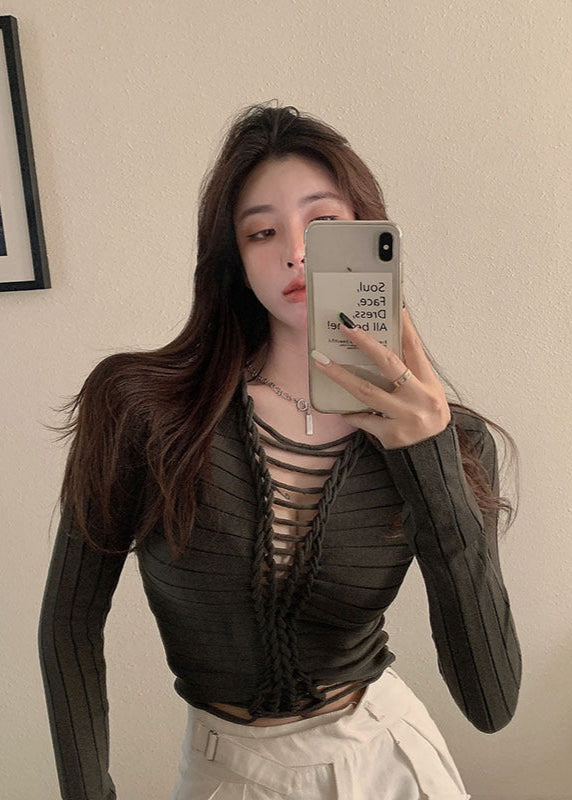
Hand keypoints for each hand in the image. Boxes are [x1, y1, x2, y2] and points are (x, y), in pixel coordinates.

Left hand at [310, 308, 450, 448]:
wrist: (432, 457)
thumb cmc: (426, 419)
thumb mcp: (428, 393)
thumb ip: (410, 373)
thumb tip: (381, 346)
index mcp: (430, 383)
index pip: (415, 348)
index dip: (404, 326)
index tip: (392, 306)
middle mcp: (419, 397)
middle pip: (389, 363)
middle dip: (364, 343)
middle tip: (345, 325)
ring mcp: (405, 416)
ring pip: (367, 391)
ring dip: (340, 374)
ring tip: (320, 360)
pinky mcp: (392, 434)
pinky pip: (364, 419)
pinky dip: (351, 413)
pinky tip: (340, 408)